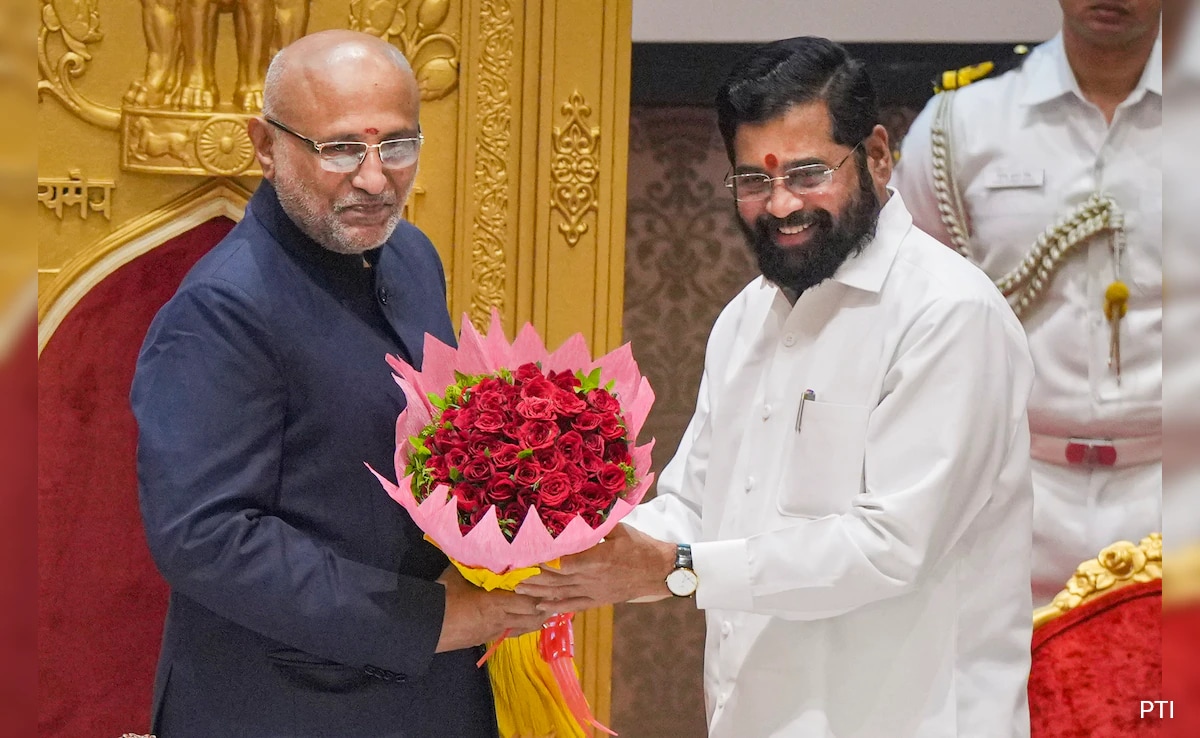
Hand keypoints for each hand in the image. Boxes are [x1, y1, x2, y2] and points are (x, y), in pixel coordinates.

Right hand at [435, 565, 546, 652]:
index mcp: (497, 603)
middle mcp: (501, 619)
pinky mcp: (487, 638)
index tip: (551, 582)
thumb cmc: (443, 598)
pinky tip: (523, 617)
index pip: (531, 602)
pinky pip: (512, 631)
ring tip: (543, 605)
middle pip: (534, 617)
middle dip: (545, 606)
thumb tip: (482, 547)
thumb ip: (476, 564)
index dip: (543, 594)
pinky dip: (521, 624)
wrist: (426, 626)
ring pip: (525, 628)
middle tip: (552, 593)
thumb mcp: (459, 575)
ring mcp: (495, 631)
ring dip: (536, 618)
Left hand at [515, 524, 676, 613]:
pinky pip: (573, 605)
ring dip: (538, 592)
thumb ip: (598, 523)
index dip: (543, 561)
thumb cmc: (641, 547)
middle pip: (557, 579)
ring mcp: (594, 592)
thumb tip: (580, 507)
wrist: (660, 572)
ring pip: (561, 594)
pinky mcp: (597, 600)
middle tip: (510, 572)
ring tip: (517, 588)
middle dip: (532, 576)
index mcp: (598, 559)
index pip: (564, 562)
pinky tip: (540, 608)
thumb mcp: (620, 529)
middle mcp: (593, 579)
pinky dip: (555, 608)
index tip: (523, 556)